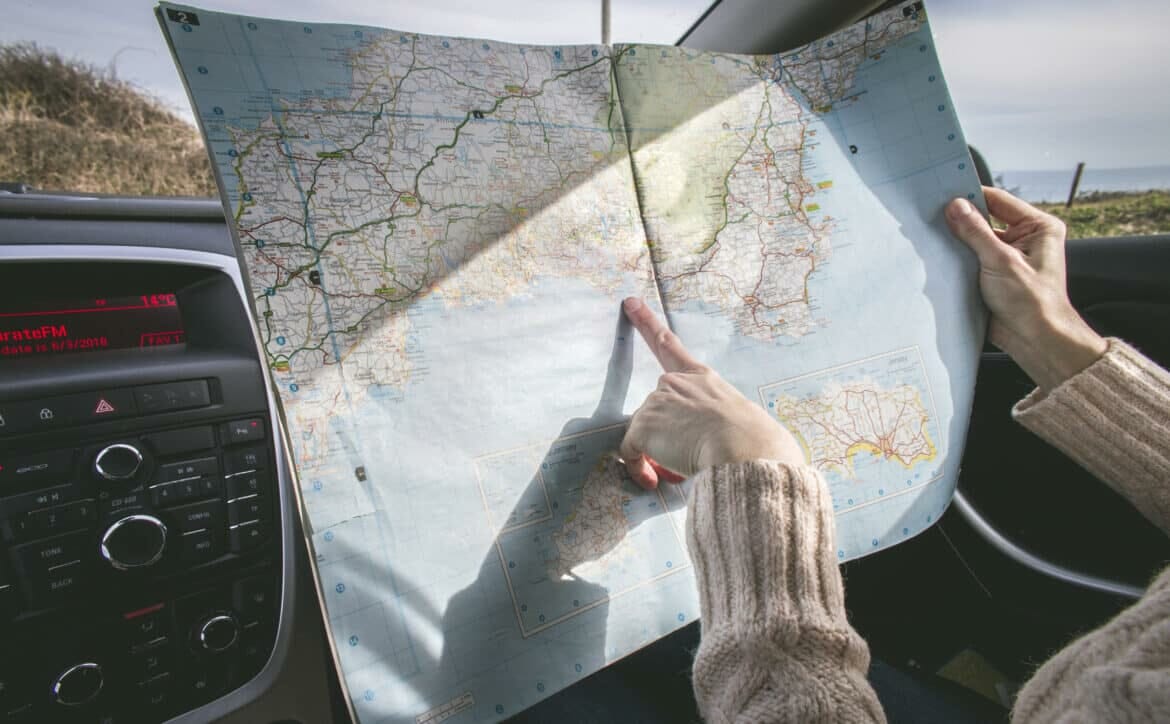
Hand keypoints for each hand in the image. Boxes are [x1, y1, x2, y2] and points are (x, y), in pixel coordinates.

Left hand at [618, 297, 804, 488]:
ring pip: (645, 435)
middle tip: (681, 458)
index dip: (647, 323)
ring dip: (656, 455)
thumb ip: (720, 424)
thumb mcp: (741, 420)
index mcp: (703, 378)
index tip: (630, 303)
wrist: (745, 449)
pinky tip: (654, 479)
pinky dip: (638, 468)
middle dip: (662, 435)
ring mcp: (658, 401)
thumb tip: (716, 447)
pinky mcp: (644, 424)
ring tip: (682, 469)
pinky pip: (630, 452)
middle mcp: (676, 383)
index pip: (670, 346)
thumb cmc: (755, 442)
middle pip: (655, 411)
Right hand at [945, 187, 1106, 391]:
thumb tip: (956, 206)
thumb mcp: (1002, 262)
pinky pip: (971, 258)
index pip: (998, 201)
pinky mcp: (994, 274)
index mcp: (1038, 227)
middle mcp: (1025, 238)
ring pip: (975, 239)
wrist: (1035, 340)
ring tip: (935, 238)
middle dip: (961, 220)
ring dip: (958, 242)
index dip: (972, 196)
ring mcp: (1008, 256)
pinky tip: (941, 258)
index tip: (945, 195)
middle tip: (935, 217)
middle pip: (985, 219)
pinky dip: (957, 259)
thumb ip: (976, 232)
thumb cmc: (1033, 303)